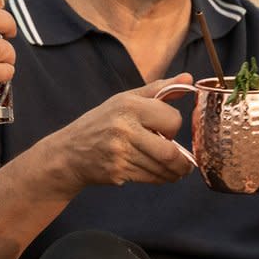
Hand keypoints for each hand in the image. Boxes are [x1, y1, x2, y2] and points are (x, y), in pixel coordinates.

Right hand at [43, 73, 195, 194]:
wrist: (69, 153)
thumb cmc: (101, 122)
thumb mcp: (125, 100)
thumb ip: (159, 90)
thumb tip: (189, 79)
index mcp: (129, 106)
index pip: (172, 120)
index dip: (173, 126)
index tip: (166, 130)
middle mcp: (123, 128)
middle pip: (169, 152)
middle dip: (182, 161)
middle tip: (184, 162)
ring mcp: (119, 153)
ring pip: (162, 169)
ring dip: (174, 172)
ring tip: (175, 170)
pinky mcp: (117, 172)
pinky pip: (150, 179)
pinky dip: (159, 178)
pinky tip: (157, 174)